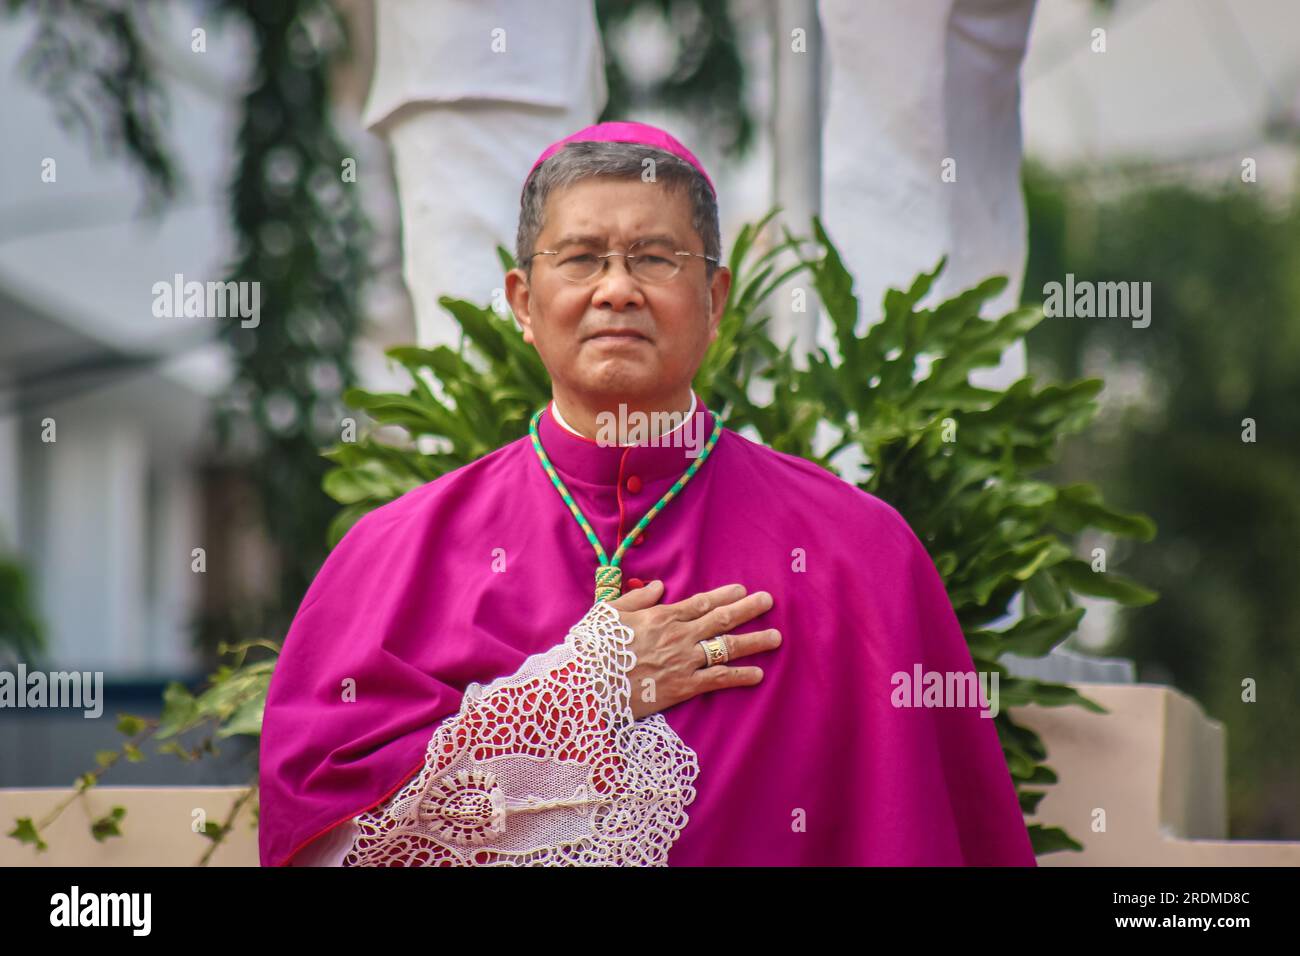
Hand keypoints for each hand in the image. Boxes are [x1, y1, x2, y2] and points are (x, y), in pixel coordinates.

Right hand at [607, 581, 779, 719]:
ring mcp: (684, 661)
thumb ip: (637, 598)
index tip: (741, 590)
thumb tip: (658, 586)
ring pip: (726, 648)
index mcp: (661, 616)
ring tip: (775, 637)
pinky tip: (758, 674)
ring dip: (754, 642)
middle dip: (748, 610)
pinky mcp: (684, 687)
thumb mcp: (608, 612)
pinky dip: (739, 676)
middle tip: (768, 601)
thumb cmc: (593, 648)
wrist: (587, 684)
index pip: (701, 603)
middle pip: (721, 620)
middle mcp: (678, 636)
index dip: (724, 596)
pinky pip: (718, 679)